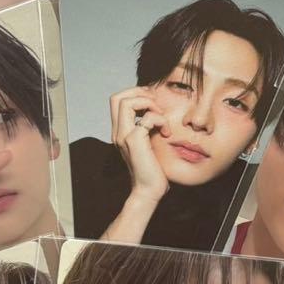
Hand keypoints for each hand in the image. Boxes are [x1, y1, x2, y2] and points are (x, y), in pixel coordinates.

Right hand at [108, 86, 169, 202]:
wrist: (148, 190)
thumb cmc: (152, 169)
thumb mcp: (148, 143)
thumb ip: (147, 128)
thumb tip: (157, 111)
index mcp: (120, 131)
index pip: (117, 100)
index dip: (136, 94)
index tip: (153, 103)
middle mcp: (118, 132)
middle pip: (118, 97)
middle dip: (140, 93)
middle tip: (156, 105)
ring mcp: (124, 136)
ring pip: (127, 102)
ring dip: (148, 103)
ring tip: (160, 116)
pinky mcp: (134, 141)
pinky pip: (146, 118)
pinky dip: (159, 119)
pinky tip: (166, 132)